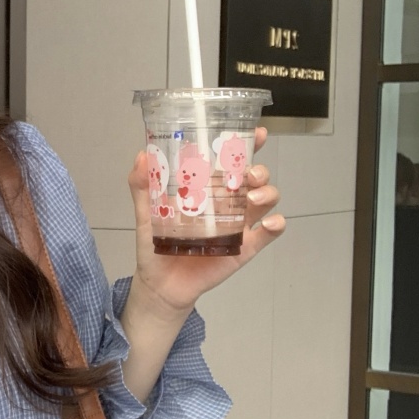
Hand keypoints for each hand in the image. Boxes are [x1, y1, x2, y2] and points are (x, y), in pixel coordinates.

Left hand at [127, 127, 284, 316]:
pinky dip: (275, 226)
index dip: (247, 144)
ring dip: (267, 194)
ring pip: (267, 200)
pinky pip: (268, 234)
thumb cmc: (154, 245)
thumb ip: (142, 186)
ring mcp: (239, 224)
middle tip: (247, 175)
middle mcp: (228, 202)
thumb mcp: (145, 213)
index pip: (231, 161)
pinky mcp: (245, 248)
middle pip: (255, 178)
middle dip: (259, 170)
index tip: (255, 134)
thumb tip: (143, 156)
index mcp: (207, 188)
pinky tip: (269, 224)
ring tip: (252, 200)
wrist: (159, 284)